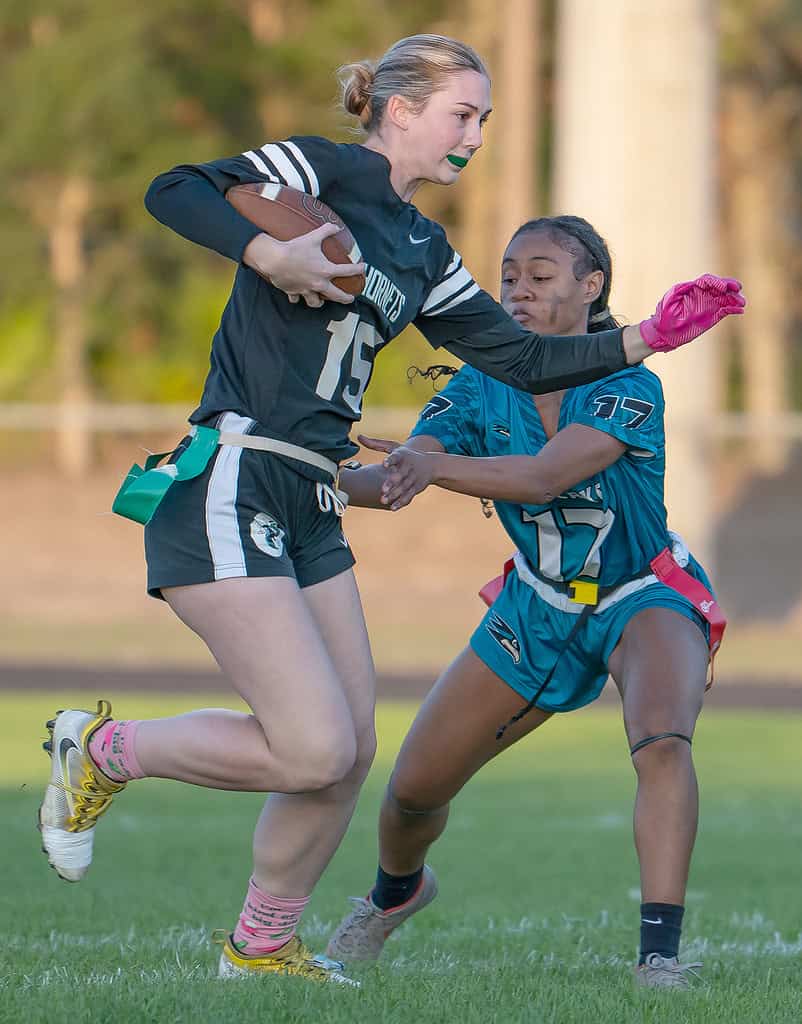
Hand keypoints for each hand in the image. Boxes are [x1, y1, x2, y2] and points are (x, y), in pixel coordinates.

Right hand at [242, 222, 365, 306]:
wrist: (275, 260)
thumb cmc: (295, 248)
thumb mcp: (313, 237)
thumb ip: (326, 231)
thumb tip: (336, 226)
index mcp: (326, 270)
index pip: (347, 271)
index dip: (358, 269)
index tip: (363, 268)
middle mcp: (318, 284)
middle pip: (337, 296)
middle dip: (346, 298)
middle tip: (350, 298)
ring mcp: (306, 290)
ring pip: (316, 302)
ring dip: (320, 301)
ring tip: (321, 300)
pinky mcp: (293, 292)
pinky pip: (296, 299)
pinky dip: (297, 297)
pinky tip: (297, 295)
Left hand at [357, 434, 435, 510]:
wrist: (431, 464)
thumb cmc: (406, 455)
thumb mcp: (393, 447)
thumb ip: (376, 444)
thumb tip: (359, 436)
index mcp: (402, 455)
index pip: (396, 457)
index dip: (391, 460)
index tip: (384, 464)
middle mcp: (409, 466)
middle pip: (401, 475)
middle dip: (392, 482)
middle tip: (382, 489)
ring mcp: (414, 478)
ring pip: (404, 487)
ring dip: (394, 494)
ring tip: (383, 500)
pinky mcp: (417, 487)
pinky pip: (409, 495)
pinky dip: (401, 502)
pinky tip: (392, 507)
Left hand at [638, 274, 745, 351]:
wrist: (663, 333)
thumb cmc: (663, 316)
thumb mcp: (668, 302)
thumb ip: (680, 292)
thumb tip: (692, 286)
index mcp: (692, 289)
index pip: (707, 281)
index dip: (716, 282)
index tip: (723, 287)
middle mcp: (702, 295)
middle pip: (719, 287)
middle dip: (729, 287)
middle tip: (738, 289)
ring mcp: (708, 305)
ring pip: (725, 298)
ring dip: (734, 299)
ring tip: (742, 303)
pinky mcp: (712, 316)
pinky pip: (725, 310)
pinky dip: (733, 309)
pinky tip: (740, 310)